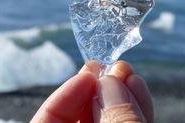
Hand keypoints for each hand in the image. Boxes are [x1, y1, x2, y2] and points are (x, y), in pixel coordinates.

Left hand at [31, 61, 152, 122]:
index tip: (88, 74)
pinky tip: (138, 91)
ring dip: (120, 98)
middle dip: (99, 90)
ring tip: (130, 75)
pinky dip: (132, 113)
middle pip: (79, 117)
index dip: (64, 95)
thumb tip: (110, 82)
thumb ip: (117, 121)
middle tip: (114, 67)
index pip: (46, 120)